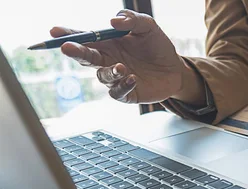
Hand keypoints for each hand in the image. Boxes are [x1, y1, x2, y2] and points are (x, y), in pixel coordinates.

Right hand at [51, 10, 186, 103]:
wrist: (175, 69)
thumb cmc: (157, 46)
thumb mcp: (148, 27)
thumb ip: (132, 19)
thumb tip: (113, 20)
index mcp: (108, 42)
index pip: (85, 37)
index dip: (69, 34)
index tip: (55, 31)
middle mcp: (108, 60)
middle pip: (86, 57)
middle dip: (75, 52)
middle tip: (67, 48)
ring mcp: (116, 77)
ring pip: (102, 76)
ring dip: (109, 71)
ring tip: (122, 66)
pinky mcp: (127, 93)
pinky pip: (118, 92)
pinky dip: (123, 85)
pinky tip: (133, 78)